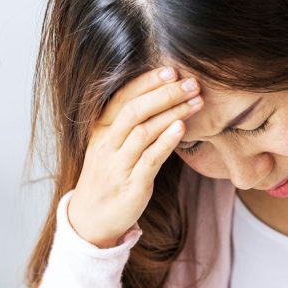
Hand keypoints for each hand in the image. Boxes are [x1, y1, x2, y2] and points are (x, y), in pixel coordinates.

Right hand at [68, 66, 204, 246]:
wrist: (91, 218)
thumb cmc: (109, 174)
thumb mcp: (112, 144)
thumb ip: (132, 122)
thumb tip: (164, 94)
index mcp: (101, 129)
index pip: (124, 97)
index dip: (148, 82)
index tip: (172, 70)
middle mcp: (107, 144)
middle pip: (135, 110)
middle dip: (165, 94)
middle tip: (192, 83)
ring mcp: (117, 165)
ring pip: (144, 132)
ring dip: (172, 113)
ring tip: (196, 101)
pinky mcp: (131, 185)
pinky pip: (149, 160)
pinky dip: (166, 142)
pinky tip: (182, 128)